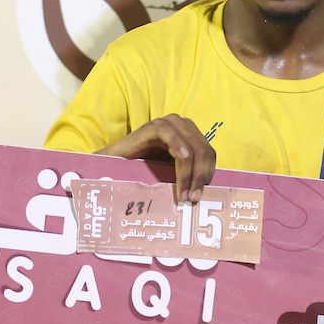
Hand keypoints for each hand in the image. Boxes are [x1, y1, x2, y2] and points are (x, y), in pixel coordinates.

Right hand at [98, 115, 214, 203]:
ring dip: (189, 173)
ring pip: (191, 148)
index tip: (201, 197)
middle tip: (192, 198)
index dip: (208, 175)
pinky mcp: (153, 126)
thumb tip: (205, 195)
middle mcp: (182, 126)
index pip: (209, 155)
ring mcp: (168, 124)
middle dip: (200, 177)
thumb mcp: (171, 173)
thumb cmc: (143, 170)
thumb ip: (188, 177)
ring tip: (183, 193)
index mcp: (191, 136)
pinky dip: (179, 150)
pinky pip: (171, 136)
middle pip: (204, 151)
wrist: (114, 165)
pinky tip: (180, 166)